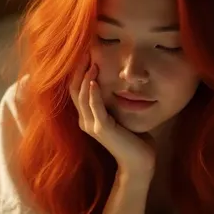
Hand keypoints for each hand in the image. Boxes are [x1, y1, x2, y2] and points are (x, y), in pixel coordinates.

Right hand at [69, 57, 156, 178]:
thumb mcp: (122, 116)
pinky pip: (93, 106)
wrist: (139, 162)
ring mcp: (91, 125)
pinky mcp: (102, 129)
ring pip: (81, 95)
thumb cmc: (135, 139)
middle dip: (78, 69)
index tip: (86, 53)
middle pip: (74, 89)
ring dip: (85, 76)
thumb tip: (123, 83)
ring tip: (90, 60)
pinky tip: (94, 79)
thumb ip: (116, 103)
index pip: (77, 89)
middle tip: (84, 50)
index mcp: (88, 117)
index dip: (79, 71)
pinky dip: (92, 92)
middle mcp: (85, 120)